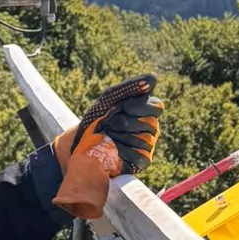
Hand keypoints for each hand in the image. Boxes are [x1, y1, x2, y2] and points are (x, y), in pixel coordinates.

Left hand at [52, 75, 164, 218]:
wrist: (82, 144)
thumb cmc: (96, 118)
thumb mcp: (109, 98)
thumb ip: (130, 87)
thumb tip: (153, 78)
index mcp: (145, 110)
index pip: (156, 107)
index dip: (140, 107)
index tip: (123, 106)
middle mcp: (149, 127)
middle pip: (151, 123)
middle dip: (126, 122)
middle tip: (110, 124)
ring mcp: (147, 145)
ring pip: (146, 140)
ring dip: (123, 137)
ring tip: (109, 137)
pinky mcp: (141, 161)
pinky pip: (142, 156)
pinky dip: (124, 152)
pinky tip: (112, 150)